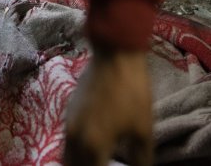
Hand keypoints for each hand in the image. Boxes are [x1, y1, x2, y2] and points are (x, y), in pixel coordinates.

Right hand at [63, 48, 154, 165]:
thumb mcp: (143, 129)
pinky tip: (91, 146)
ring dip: (78, 162)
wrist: (115, 55)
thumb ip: (141, 158)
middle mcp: (75, 138)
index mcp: (94, 145)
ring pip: (66, 155)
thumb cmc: (132, 92)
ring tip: (95, 160)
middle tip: (102, 165)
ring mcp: (68, 123)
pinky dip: (75, 149)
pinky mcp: (69, 111)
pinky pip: (67, 140)